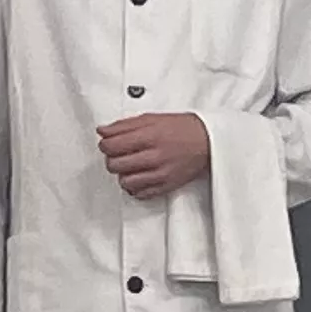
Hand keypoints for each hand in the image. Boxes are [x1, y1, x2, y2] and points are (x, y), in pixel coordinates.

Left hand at [97, 112, 213, 200]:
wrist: (208, 141)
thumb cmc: (181, 128)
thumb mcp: (152, 118)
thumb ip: (124, 125)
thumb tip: (102, 131)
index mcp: (149, 136)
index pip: (112, 146)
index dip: (104, 145)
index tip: (108, 143)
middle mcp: (154, 156)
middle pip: (115, 165)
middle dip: (112, 159)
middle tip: (118, 154)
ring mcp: (160, 173)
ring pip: (125, 181)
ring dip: (123, 174)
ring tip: (129, 166)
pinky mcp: (166, 186)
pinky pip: (140, 193)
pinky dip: (134, 186)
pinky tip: (139, 176)